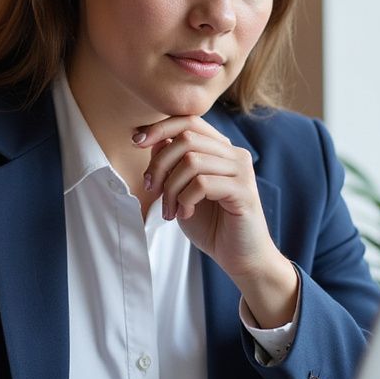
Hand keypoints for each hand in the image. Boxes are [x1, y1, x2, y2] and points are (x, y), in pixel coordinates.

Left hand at [133, 115, 274, 277]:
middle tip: (153, 191)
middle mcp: (234, 154)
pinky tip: (186, 214)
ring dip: (171, 188)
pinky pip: (202, 183)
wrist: (240, 258)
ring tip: (171, 210)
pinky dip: (186, 200)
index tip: (136, 141)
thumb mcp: (182, 191)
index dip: (160, 127)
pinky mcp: (243, 191)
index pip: (189, 121)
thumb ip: (172, 166)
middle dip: (160, 165)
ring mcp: (241, 171)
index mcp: (221, 150)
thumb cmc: (212, 226)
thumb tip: (154, 141)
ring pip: (192, 160)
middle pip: (186, 138)